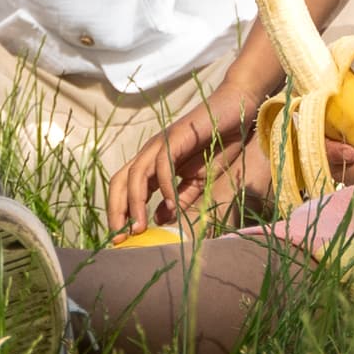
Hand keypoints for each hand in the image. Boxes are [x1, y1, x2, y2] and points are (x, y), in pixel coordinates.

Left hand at [108, 104, 246, 234]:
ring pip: (135, 174)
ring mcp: (160, 143)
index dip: (120, 213)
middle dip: (117, 210)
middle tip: (121, 238)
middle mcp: (150, 153)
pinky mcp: (175, 136)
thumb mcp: (198, 181)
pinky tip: (170, 204)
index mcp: (153, 165)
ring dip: (135, 203)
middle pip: (119, 181)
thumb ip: (179, 199)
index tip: (122, 240)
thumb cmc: (218, 144)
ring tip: (141, 227)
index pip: (124, 190)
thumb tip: (159, 220)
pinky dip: (164, 185)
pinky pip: (162, 163)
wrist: (236, 113)